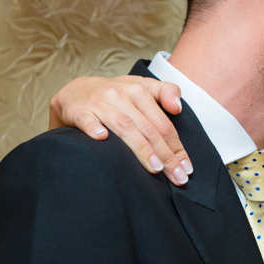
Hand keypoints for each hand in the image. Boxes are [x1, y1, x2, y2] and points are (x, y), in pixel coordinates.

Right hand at [49, 75, 192, 184]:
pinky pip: (86, 120)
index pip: (163, 124)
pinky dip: (93, 128)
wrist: (77, 91)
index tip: (186, 168)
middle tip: (177, 177)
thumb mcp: (142, 86)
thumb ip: (165, 92)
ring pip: (124, 126)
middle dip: (165, 155)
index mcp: (139, 90)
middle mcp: (120, 95)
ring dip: (141, 148)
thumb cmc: (117, 95)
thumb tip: (178, 108)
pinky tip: (102, 139)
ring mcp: (99, 103)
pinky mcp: (78, 111)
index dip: (177, 147)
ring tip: (155, 168)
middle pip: (148, 128)